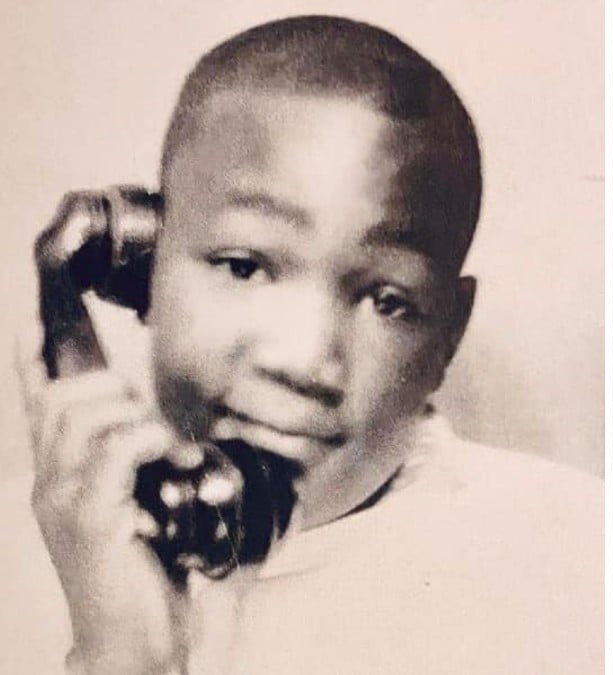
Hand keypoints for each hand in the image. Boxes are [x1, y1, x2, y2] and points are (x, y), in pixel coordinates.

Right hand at [22, 365, 198, 673]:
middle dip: (110, 387)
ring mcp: (63, 499)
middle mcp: (50, 482)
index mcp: (59, 477)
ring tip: (168, 450)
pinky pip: (115, 450)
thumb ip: (140, 465)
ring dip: (136, 416)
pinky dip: (150, 441)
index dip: (33, 358)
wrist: (140, 641)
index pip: (38, 404)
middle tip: (154, 424)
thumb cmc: (149, 573)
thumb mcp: (144, 505)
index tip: (32, 317)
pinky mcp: (87, 518)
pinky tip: (174, 461)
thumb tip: (167, 426)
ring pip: (86, 415)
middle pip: (62, 397)